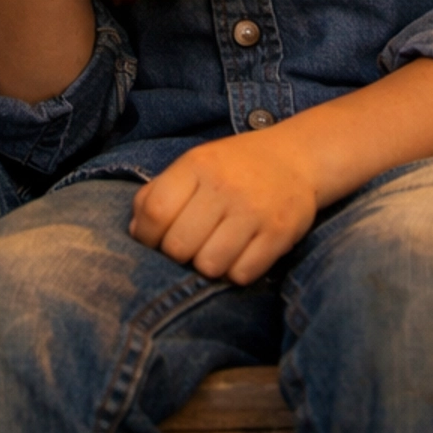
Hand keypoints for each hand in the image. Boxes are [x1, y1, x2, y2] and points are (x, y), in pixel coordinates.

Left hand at [130, 134, 315, 282]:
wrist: (296, 158)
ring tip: (213, 250)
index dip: (146, 236)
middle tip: (188, 245)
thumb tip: (136, 232)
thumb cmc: (233, 167)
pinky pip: (242, 275)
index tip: (153, 240)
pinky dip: (236, 272)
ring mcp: (254, 211)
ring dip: (207, 265)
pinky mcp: (279, 234)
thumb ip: (158, 192)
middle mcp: (225, 187)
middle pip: (179, 246)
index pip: (155, 212)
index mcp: (197, 165)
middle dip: (177, 254)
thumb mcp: (193, 165)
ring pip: (209, 266)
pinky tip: (238, 254)